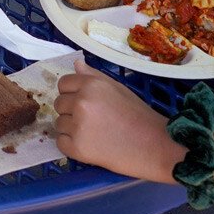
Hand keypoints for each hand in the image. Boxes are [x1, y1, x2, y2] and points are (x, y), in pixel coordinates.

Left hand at [53, 57, 178, 178]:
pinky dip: (71, 145)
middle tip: (92, 120)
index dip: (71, 93)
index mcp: (91, 85)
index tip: (84, 102)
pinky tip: (90, 145)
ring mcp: (77, 126)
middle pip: (58, 104)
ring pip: (58, 124)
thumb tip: (76, 64)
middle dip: (70, 111)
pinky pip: (60, 143)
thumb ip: (94, 76)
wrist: (154, 146)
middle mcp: (81, 102)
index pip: (63, 84)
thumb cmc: (139, 115)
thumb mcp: (119, 88)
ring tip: (94, 134)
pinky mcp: (77, 148)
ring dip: (70, 129)